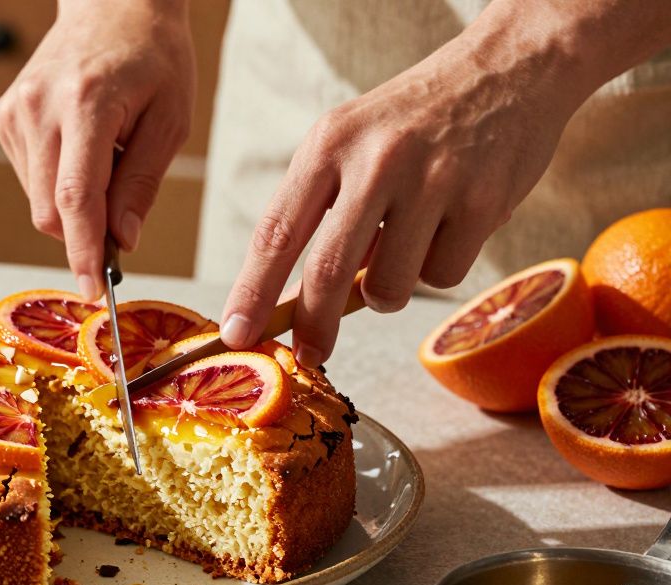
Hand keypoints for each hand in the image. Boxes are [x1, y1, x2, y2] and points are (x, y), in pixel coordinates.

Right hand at [0, 0, 195, 299]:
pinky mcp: (4, 117)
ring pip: (39, 200)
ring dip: (74, 202)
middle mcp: (40, 108)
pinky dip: (58, 181)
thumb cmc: (152, 56)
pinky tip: (81, 147)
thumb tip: (122, 241)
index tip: (94, 289)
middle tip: (122, 214)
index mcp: (87, 104)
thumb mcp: (171, 119)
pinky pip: (30, 179)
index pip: (76, 198)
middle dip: (85, 232)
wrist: (111, 4)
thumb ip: (143, 183)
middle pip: (51, 210)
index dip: (84, 251)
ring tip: (106, 156)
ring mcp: (15, 111)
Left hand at [218, 9, 594, 366]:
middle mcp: (376, 160)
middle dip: (313, 325)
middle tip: (309, 353)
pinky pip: (443, 275)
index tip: (237, 332)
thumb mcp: (351, 146)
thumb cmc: (413, 121)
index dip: (252, 290)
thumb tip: (289, 299)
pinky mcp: (483, 202)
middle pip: (327, 270)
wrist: (509, 68)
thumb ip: (319, 214)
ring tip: (406, 242)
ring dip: (390, 288)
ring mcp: (433, 180)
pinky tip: (453, 222)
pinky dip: (441, 264)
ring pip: (389, 286)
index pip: (276, 231)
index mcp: (329, 145)